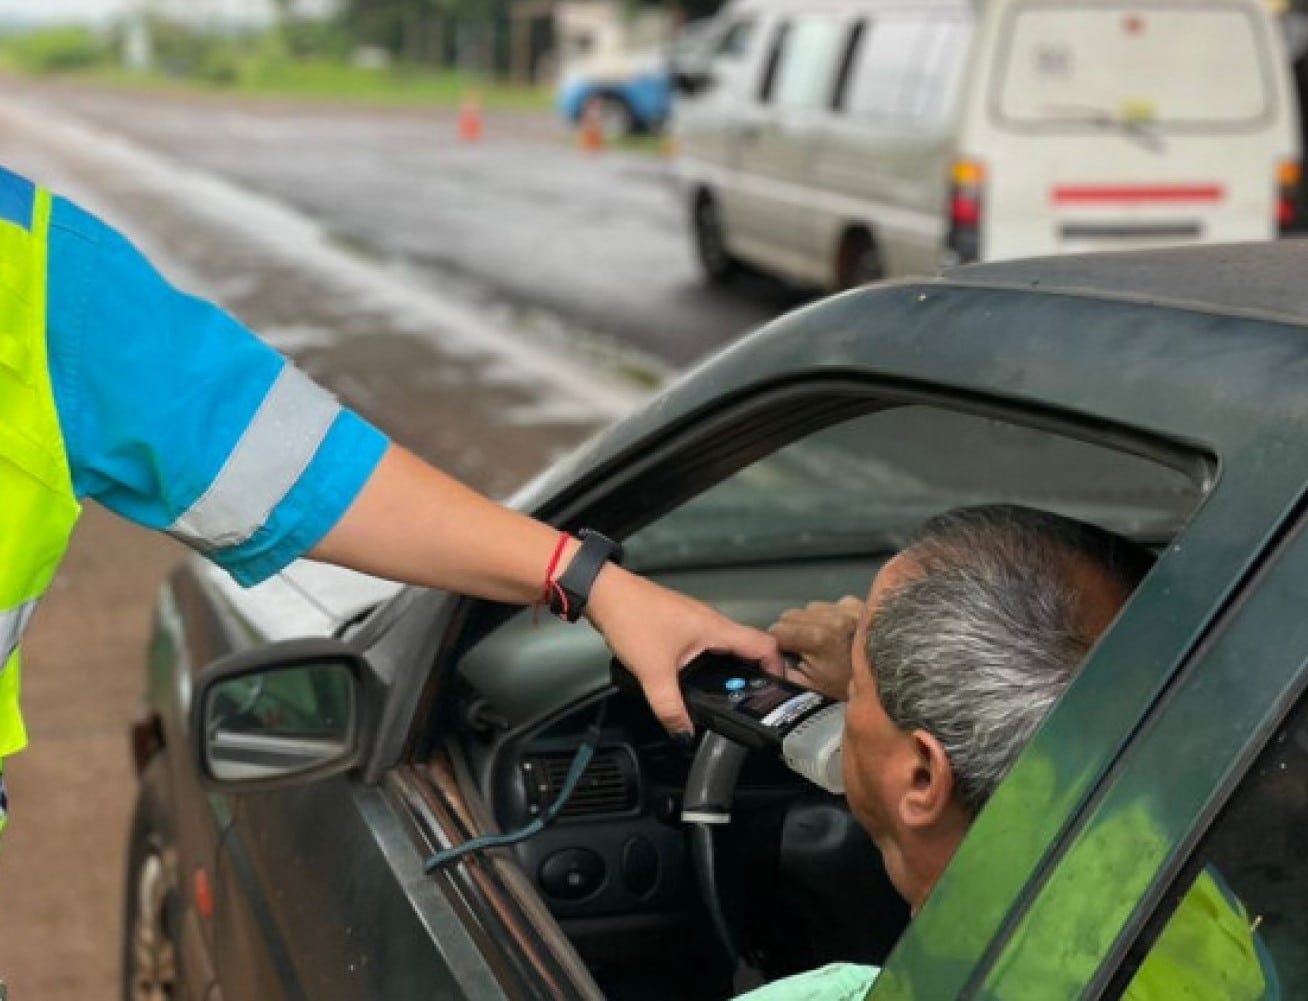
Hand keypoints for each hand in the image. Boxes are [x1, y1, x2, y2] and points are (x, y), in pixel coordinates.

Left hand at [585, 565, 782, 735]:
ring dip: (730, 668)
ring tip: (726, 693)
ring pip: (726, 646)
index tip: (777, 689)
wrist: (604, 592)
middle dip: (754, 674)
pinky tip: (695, 678)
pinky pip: (706, 645)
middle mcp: (711, 621)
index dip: (778, 668)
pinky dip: (710, 662)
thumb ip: (670, 708)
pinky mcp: (680, 624)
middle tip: (752, 698)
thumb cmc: (630, 615)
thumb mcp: (653, 672)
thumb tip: (683, 731)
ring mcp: (696, 621)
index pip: (764, 645)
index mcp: (715, 628)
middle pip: (748, 647)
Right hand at [767, 596, 864, 700]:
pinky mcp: (859, 605)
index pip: (777, 630)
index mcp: (819, 637)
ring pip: (809, 608)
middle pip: (790, 615)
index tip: (786, 657)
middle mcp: (835, 617)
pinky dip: (829, 616)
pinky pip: (830, 604)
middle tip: (805, 652)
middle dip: (792, 633)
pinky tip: (837, 634)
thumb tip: (767, 659)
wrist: (883, 688)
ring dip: (810, 622)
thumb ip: (782, 670)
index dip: (778, 646)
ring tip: (822, 643)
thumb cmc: (844, 691)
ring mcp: (849, 609)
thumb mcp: (806, 687)